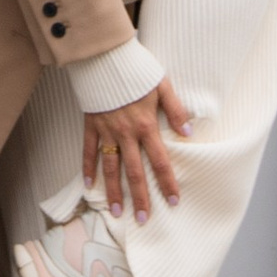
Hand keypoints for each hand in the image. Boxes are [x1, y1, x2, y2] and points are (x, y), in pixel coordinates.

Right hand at [82, 77, 192, 225]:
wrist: (105, 56)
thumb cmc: (137, 69)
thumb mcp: (162, 85)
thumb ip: (176, 110)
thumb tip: (188, 133)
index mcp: (146, 125)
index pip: (160, 161)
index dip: (167, 183)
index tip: (173, 201)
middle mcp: (126, 133)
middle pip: (134, 172)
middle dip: (140, 198)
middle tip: (143, 220)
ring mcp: (106, 131)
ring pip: (110, 167)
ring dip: (114, 191)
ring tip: (116, 212)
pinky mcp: (90, 124)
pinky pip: (88, 150)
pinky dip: (88, 167)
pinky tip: (88, 184)